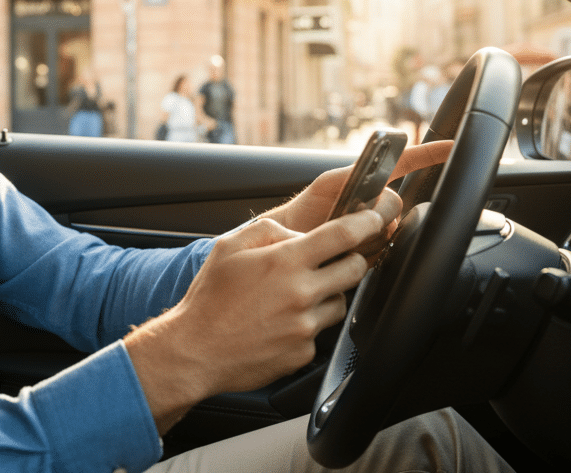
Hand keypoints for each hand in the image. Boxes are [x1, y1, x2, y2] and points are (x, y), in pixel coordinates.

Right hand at [124, 199, 395, 432]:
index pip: (344, 235)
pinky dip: (308, 324)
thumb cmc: (209, 299)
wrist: (195, 351)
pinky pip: (319, 331)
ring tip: (293, 297)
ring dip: (327, 294)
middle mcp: (302, 293)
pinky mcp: (304, 351)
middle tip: (329, 261)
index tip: (374, 218)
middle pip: (355, 269)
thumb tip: (297, 234)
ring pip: (340, 302)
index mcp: (286, 262)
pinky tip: (280, 323)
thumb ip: (268, 230)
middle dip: (349, 260)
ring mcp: (306, 326)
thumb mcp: (229, 247)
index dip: (366, 222)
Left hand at [268, 140, 453, 235]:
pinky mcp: (372, 253)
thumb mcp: (329, 183)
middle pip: (397, 203)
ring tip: (341, 232)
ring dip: (367, 232)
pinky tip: (348, 249)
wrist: (290, 239)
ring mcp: (375, 229)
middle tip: (352, 214)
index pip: (407, 164)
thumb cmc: (306, 208)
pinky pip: (382, 251)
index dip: (430, 155)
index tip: (452, 147)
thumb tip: (380, 190)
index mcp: (370, 182)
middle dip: (377, 209)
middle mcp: (377, 205)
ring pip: (390, 229)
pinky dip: (367, 251)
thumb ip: (356, 176)